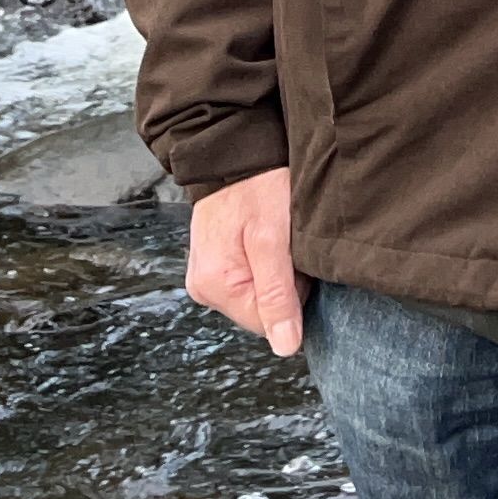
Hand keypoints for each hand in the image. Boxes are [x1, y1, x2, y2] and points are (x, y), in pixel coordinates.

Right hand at [186, 165, 304, 354]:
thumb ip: (278, 295)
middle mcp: (204, 288)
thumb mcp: (273, 239)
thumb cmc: (257, 187)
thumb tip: (285, 346)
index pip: (268, 324)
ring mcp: (207, 276)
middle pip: (261, 311)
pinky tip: (265, 238)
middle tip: (285, 245)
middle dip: (283, 284)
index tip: (293, 260)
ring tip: (273, 237)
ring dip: (275, 273)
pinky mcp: (214, 264)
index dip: (292, 296)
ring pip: (258, 295)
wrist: (237, 151)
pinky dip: (265, 264)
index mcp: (215, 286)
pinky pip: (249, 279)